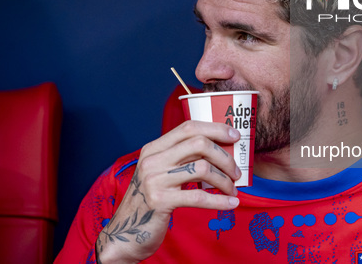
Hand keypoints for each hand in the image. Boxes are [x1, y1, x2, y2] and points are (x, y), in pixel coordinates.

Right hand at [95, 120, 241, 263]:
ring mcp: (155, 180)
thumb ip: (181, 159)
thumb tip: (219, 151)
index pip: (188, 127)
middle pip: (199, 144)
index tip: (235, 135)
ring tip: (232, 189)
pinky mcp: (160, 201)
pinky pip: (199, 196)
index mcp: (153, 148)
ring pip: (203, 168)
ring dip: (224, 180)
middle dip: (224, 156)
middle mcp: (152, 160)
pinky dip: (220, 200)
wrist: (125, 233)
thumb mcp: (160, 173)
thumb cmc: (150, 201)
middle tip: (236, 171)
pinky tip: (231, 204)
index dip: (215, 128)